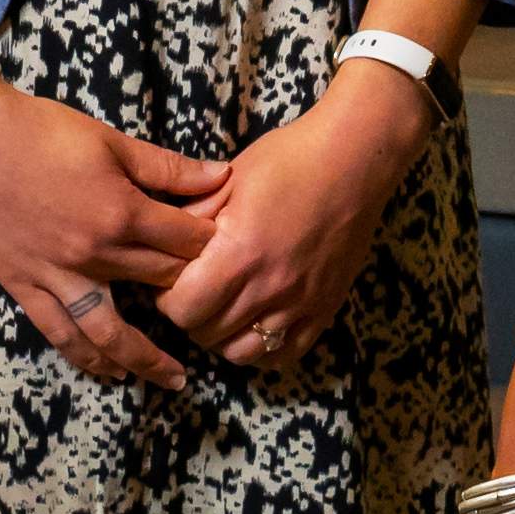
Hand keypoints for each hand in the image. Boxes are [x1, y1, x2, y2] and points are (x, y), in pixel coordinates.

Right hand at [0, 75, 233, 389]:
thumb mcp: (112, 142)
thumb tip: (221, 176)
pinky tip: (108, 372)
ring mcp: (58, 276)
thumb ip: (168, 168)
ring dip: (145, 359)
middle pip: (158, 283)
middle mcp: (95, 254)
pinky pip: (61, 333)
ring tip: (172, 380)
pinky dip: (87, 358)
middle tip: (211, 308)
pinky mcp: (25, 287)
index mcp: (121, 213)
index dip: (209, 247)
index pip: (183, 242)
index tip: (225, 254)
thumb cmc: (43, 132)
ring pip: (111, 332)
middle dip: (189, 293)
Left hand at [154, 67, 430, 374]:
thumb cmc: (288, 161)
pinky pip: (285, 354)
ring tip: (221, 310)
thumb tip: (160, 245)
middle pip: (207, 333)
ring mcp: (301, 303)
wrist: (354, 160)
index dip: (167, 299)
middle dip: (190, 315)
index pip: (183, 309)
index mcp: (240, 254)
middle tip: (192, 292)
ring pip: (242, 353)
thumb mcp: (227, 181)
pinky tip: (253, 324)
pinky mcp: (324, 308)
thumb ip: (191, 219)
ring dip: (222, 337)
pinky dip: (262, 348)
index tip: (170, 281)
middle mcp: (270, 287)